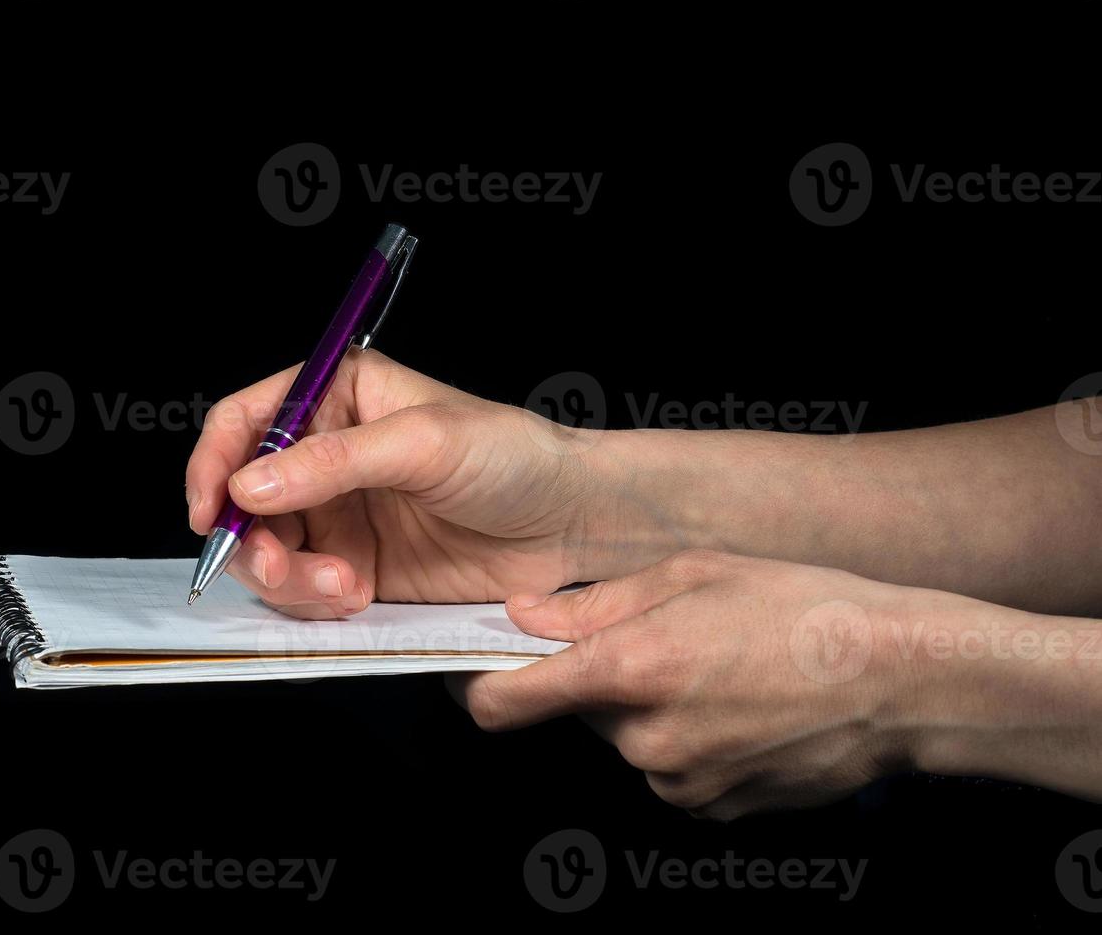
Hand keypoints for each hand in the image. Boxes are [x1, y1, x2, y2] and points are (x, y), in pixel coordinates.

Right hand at [184, 350, 617, 616]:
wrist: (571, 524)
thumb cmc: (515, 457)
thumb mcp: (426, 442)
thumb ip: (335, 461)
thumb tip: (251, 482)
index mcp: (337, 396)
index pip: (246, 420)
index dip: (215, 463)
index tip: (211, 510)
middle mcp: (326, 455)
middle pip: (243, 498)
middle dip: (251, 538)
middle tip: (279, 565)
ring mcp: (338, 514)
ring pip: (267, 551)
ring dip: (286, 578)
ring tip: (341, 585)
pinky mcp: (355, 566)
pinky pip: (303, 590)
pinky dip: (314, 602)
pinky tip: (356, 595)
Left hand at [450, 550, 1101, 816]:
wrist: (906, 681)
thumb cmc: (806, 610)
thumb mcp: (691, 574)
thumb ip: (592, 605)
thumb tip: (521, 617)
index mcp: (630, 671)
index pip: (504, 703)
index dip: (479, 684)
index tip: (480, 666)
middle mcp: (644, 739)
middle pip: (577, 713)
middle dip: (600, 680)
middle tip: (662, 639)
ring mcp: (681, 782)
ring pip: (629, 740)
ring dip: (649, 709)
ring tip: (718, 670)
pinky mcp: (717, 809)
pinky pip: (674, 769)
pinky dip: (688, 740)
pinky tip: (740, 707)